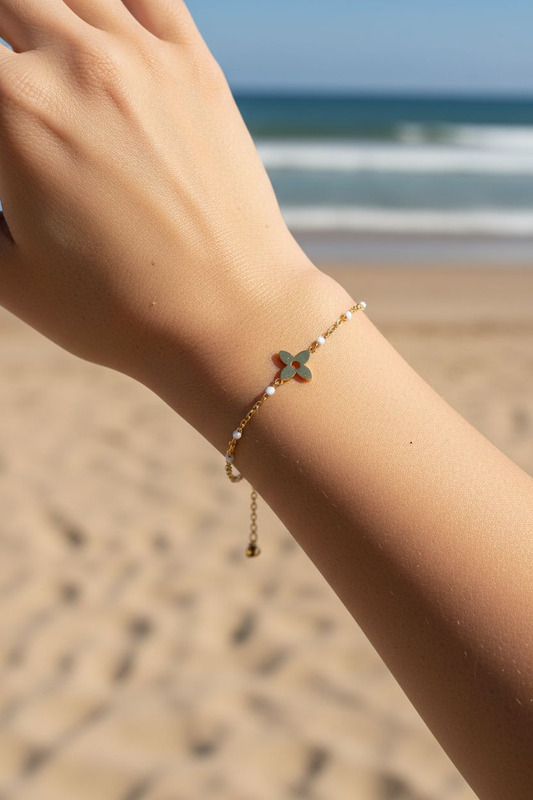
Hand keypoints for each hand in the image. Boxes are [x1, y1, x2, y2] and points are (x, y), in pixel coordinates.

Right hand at [0, 0, 317, 387]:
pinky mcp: (196, 67)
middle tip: (14, 90)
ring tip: (42, 56)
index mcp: (17, 112)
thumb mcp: (10, 273)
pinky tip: (96, 23)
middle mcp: (78, 64)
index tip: (2, 138)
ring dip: (41, 17)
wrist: (231, 318)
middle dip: (2, 43)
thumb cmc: (117, 311)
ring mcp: (145, 58)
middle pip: (10, 6)